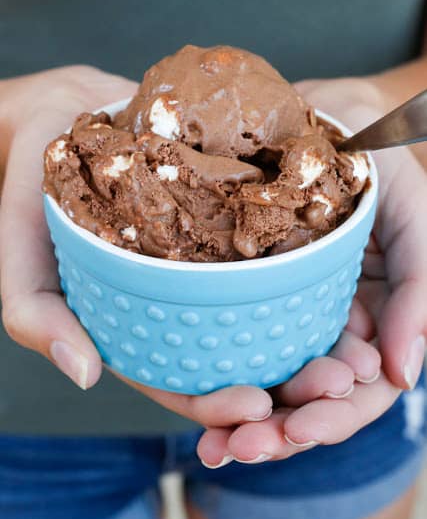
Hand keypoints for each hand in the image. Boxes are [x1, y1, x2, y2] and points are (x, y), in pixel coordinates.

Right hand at [0, 67, 379, 434]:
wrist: (62, 112)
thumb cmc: (33, 184)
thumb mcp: (20, 250)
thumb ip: (34, 313)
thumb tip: (84, 374)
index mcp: (131, 324)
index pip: (176, 382)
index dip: (216, 404)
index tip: (259, 405)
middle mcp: (173, 300)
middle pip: (234, 355)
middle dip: (286, 380)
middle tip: (335, 378)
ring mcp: (202, 261)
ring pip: (260, 313)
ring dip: (307, 335)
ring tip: (352, 343)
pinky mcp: (225, 219)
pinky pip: (265, 253)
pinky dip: (299, 271)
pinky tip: (334, 275)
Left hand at [197, 77, 426, 465]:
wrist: (316, 114)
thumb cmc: (373, 159)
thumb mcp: (412, 211)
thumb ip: (421, 289)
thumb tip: (405, 376)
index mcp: (377, 317)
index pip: (361, 390)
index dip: (332, 419)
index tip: (295, 430)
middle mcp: (333, 324)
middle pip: (311, 401)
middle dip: (280, 433)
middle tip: (239, 449)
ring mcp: (290, 313)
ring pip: (273, 385)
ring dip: (245, 423)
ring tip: (213, 445)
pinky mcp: (250, 297)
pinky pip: (236, 345)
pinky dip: (218, 379)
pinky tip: (194, 401)